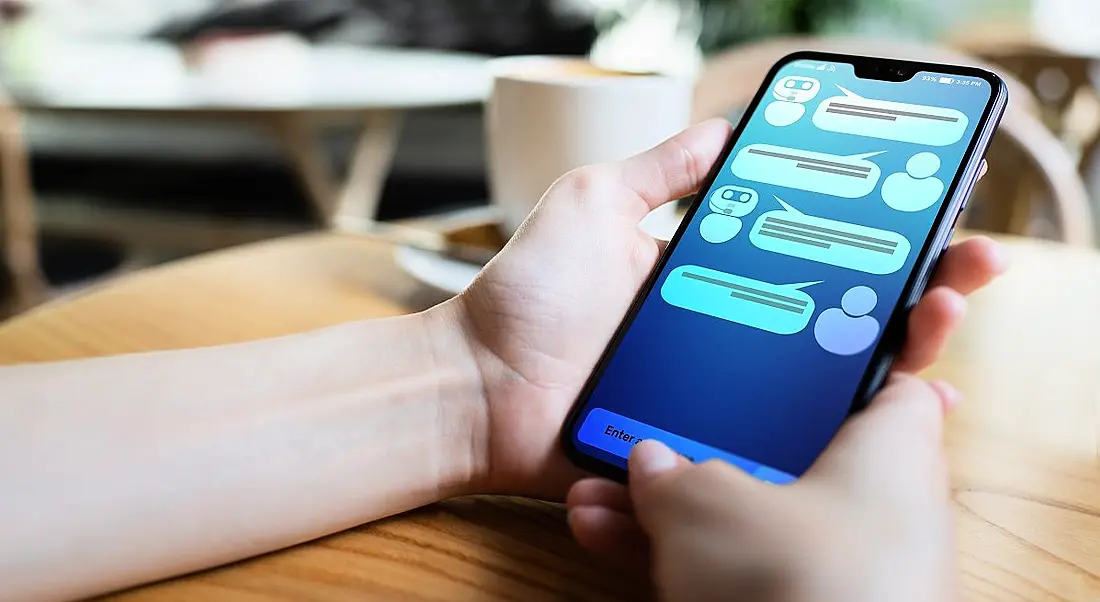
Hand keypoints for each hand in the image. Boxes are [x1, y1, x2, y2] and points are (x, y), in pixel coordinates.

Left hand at [449, 119, 1005, 498]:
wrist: (479, 387)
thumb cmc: (529, 296)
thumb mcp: (595, 202)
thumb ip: (661, 170)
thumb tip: (724, 126)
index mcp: (713, 278)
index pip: (813, 254)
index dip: (874, 240)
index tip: (931, 220)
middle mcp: (732, 335)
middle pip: (841, 317)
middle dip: (914, 292)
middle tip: (969, 271)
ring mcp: (724, 394)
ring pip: (833, 381)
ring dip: (903, 355)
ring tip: (946, 323)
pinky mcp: (711, 446)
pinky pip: (791, 443)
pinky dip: (854, 433)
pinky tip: (906, 413)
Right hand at [567, 375, 959, 601]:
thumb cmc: (798, 584)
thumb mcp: (712, 507)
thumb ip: (677, 473)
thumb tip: (652, 464)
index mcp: (887, 451)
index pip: (884, 376)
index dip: (838, 347)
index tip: (784, 327)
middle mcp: (871, 509)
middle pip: (784, 450)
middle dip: (705, 441)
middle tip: (653, 418)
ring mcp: (831, 567)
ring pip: (742, 516)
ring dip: (667, 507)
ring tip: (597, 491)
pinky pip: (730, 569)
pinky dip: (675, 555)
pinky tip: (604, 534)